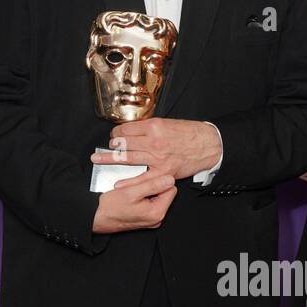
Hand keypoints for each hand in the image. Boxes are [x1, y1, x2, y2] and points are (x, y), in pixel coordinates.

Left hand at [90, 117, 221, 180]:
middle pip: (123, 143)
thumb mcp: (168, 123)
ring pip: (127, 158)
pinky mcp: (164, 172)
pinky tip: (117, 183)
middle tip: (105, 148)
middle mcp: (153, 141)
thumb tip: (133, 130)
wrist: (209, 145)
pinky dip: (128, 181)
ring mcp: (157, 158)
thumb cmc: (190, 133)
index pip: (126, 129)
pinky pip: (142, 179)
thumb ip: (150, 127)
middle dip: (111, 145)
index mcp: (153, 126)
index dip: (117, 132)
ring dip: (110, 159)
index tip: (115, 136)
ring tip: (98, 160)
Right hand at [92, 170, 177, 233]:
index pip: (171, 189)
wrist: (97, 218)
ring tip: (132, 193)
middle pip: (165, 194)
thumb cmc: (111, 207)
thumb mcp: (131, 191)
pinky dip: (143, 198)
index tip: (146, 181)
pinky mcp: (145, 219)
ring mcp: (151, 220)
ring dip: (146, 192)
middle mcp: (157, 218)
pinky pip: (150, 203)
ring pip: (157, 198)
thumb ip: (153, 185)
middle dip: (152, 187)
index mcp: (157, 212)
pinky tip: (132, 198)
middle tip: (136, 187)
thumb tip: (170, 179)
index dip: (159, 181)